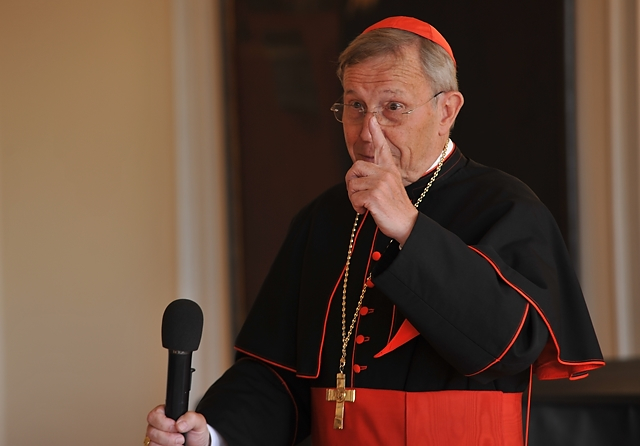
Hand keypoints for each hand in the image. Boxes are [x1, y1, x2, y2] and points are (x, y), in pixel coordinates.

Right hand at [146, 405, 209, 445]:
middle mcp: (158, 425)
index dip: (164, 422)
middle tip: (180, 437)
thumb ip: (191, 418)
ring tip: (180, 443)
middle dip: (167, 436)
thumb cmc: (195, 433)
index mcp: (166, 414)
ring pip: (152, 442)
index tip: (176, 427)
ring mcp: (156, 438)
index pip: (154, 415)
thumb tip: (180, 423)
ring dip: (168, 444)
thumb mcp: (198, 422)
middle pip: (151, 430)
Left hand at [345, 117, 417, 244]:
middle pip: (355, 168)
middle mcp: (386, 173)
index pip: (381, 147)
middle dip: (351, 183)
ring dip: (354, 198)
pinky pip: (354, 198)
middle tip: (358, 195)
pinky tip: (367, 211)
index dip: (376, 133)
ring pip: (352, 185)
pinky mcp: (374, 196)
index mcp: (390, 169)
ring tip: (366, 205)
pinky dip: (356, 207)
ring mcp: (380, 184)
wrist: (407, 224)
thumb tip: (358, 175)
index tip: (371, 119)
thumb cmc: (394, 207)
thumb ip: (377, 177)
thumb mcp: (389, 187)